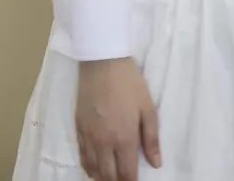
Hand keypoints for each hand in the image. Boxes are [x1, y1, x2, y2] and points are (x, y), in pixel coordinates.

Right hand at [74, 58, 160, 179]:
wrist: (102, 63)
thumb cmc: (130, 84)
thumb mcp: (148, 109)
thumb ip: (152, 139)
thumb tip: (156, 164)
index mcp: (124, 138)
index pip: (126, 172)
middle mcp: (103, 142)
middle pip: (108, 175)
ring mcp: (88, 136)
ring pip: (92, 168)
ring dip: (101, 178)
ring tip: (109, 179)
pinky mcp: (78, 128)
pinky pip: (81, 156)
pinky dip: (88, 167)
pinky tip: (93, 169)